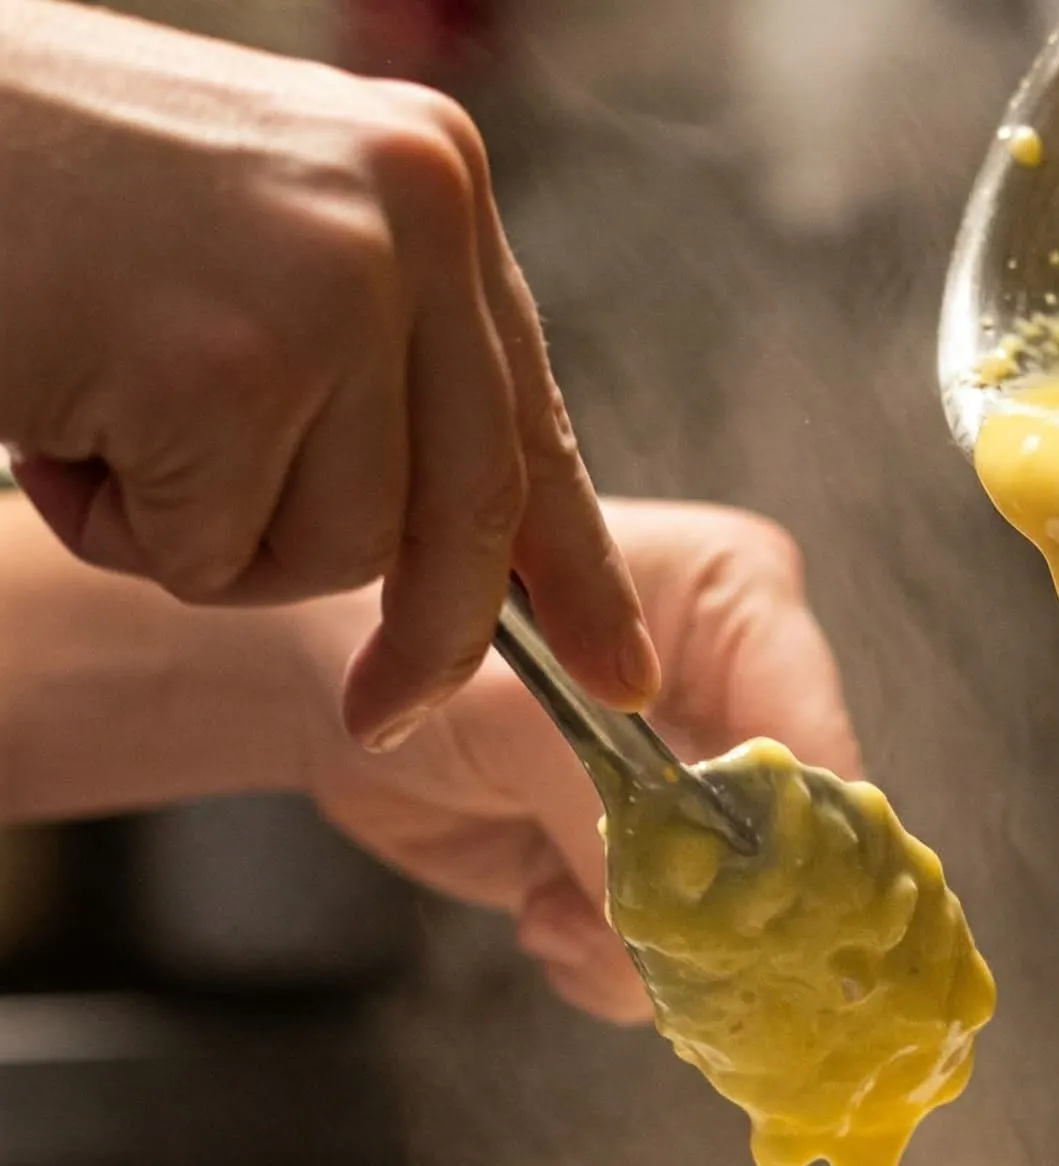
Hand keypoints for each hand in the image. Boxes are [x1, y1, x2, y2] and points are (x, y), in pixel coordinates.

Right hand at [0, 0, 654, 746]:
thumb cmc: (44, 189)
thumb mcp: (266, 243)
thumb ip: (381, 361)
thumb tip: (471, 542)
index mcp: (432, 181)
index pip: (532, 421)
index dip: (579, 571)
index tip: (622, 674)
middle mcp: (412, 216)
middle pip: (470, 514)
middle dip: (429, 638)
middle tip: (384, 711)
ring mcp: (327, 285)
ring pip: (337, 552)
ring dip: (208, 534)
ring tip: (107, 411)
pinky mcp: (230, 365)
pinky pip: (214, 556)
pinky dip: (123, 528)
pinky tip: (60, 413)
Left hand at [298, 500, 859, 1021]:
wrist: (321, 686)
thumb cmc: (406, 633)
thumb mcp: (512, 711)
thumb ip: (604, 807)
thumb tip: (670, 913)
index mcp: (742, 608)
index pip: (813, 739)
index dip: (800, 841)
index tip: (759, 914)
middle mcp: (741, 701)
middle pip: (793, 847)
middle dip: (712, 912)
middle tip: (636, 930)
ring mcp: (700, 795)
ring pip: (735, 918)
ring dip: (642, 943)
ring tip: (553, 914)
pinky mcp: (651, 867)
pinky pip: (670, 953)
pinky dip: (604, 960)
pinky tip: (541, 917)